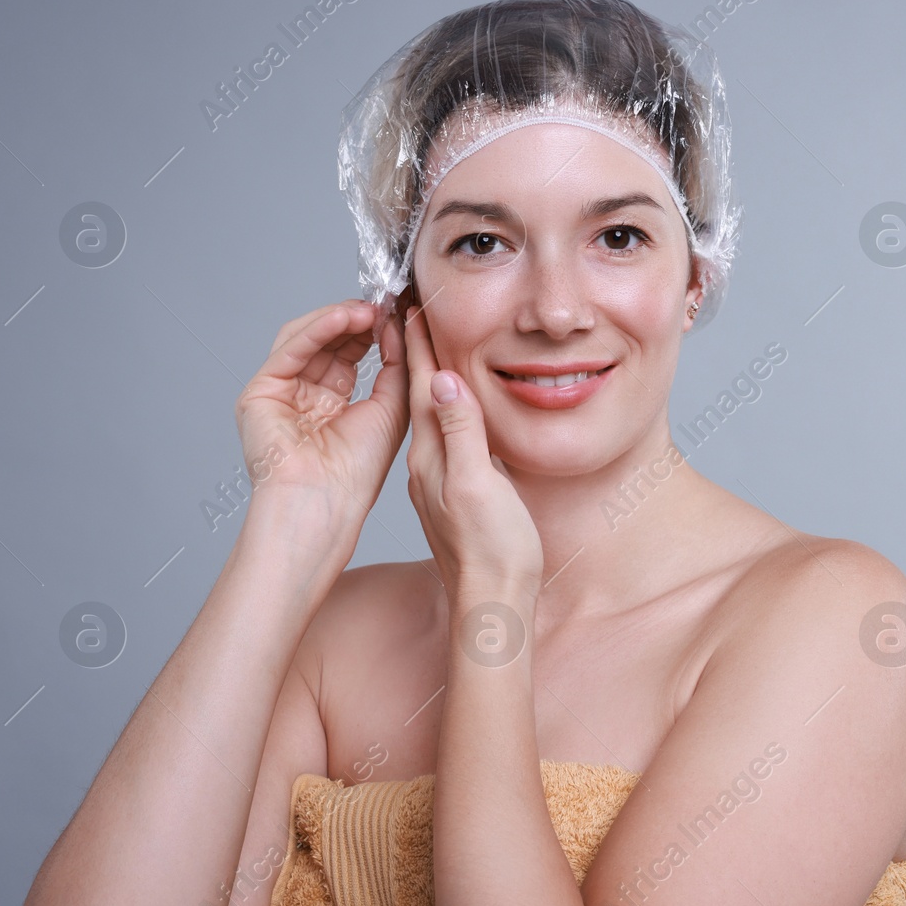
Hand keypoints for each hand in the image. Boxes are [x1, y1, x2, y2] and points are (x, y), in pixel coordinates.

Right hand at [234, 299, 408, 532]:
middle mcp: (302, 395)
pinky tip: (344, 317)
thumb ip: (394, 363)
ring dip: (338, 319)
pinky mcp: (259, 393)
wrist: (326, 504)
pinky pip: (289, 351)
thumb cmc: (357, 471)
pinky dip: (317, 330)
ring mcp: (278, 393)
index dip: (372, 330)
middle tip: (385, 304)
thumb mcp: (391, 406)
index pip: (348, 352)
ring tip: (368, 310)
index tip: (398, 311)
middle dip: (357, 320)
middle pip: (327, 342)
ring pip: (305, 339)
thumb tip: (397, 324)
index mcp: (331, 403)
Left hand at [400, 304, 542, 604]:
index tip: (411, 301)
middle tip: (411, 306)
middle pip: (417, 393)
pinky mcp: (453, 494)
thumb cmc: (493, 552)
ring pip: (428, 413)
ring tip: (427, 343)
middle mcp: (428, 463)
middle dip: (415, 349)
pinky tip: (448, 406)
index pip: (419, 385)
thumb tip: (442, 380)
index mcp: (432, 455)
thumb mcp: (480, 485)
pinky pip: (442, 437)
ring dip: (427, 376)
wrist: (494, 604)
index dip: (417, 342)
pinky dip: (443, 409)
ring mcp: (439, 479)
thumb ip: (462, 432)